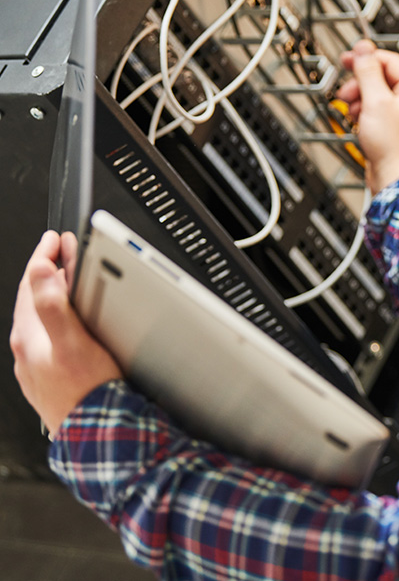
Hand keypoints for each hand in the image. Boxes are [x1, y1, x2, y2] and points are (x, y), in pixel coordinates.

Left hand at [10, 231, 122, 433]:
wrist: (97, 435)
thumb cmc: (89, 392)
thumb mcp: (73, 343)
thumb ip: (53, 305)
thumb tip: (40, 272)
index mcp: (29, 337)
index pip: (31, 284)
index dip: (43, 256)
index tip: (54, 238)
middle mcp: (27, 351)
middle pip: (33, 300)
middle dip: (47, 272)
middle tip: (62, 252)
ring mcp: (36, 366)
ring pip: (40, 321)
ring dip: (53, 298)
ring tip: (69, 283)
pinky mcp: (49, 379)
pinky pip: (50, 341)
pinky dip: (60, 323)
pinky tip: (74, 327)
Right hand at [337, 40, 398, 192]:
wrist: (394, 177)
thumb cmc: (394, 146)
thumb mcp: (376, 101)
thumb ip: (368, 71)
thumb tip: (364, 48)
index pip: (389, 60)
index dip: (366, 58)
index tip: (347, 59)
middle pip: (381, 76)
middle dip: (360, 83)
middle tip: (347, 92)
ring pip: (376, 93)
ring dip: (360, 98)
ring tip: (353, 110)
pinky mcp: (394, 126)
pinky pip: (376, 109)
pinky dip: (364, 112)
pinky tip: (359, 120)